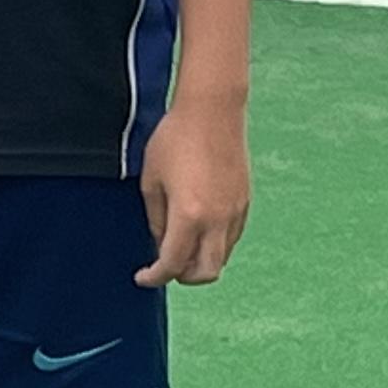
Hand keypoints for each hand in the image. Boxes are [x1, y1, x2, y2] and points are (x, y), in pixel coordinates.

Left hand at [138, 95, 249, 286]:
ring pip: (222, 257)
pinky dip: (214, 244)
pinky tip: (199, 229)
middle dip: (183, 277)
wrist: (213, 110)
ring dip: (200, 260)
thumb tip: (160, 243)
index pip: (172, 264)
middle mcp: (217, 220)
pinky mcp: (245, 202)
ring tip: (180, 245)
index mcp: (189, 216)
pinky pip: (231, 237)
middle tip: (165, 267)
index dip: (154, 277)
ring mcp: (235, 212)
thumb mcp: (151, 180)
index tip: (143, 277)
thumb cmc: (174, 139)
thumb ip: (155, 218)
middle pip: (206, 272)